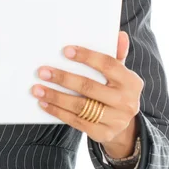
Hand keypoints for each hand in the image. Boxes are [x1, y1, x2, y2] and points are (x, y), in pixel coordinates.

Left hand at [31, 31, 143, 154]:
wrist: (125, 127)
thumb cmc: (116, 91)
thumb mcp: (120, 74)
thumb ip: (116, 55)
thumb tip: (119, 34)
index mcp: (131, 82)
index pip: (108, 65)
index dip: (87, 57)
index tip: (65, 51)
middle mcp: (126, 102)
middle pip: (89, 87)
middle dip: (63, 78)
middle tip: (43, 71)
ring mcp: (116, 120)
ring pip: (80, 106)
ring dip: (55, 96)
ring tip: (37, 89)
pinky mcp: (103, 134)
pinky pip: (76, 121)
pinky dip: (58, 111)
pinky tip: (44, 103)